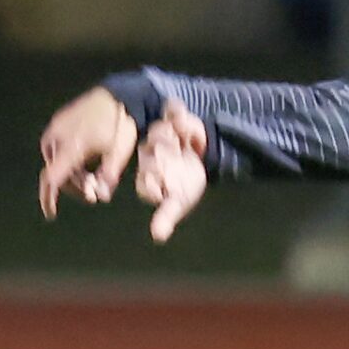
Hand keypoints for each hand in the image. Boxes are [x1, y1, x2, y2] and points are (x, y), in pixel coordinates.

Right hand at [37, 87, 139, 218]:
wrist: (119, 95)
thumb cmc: (121, 124)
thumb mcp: (119, 154)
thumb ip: (108, 177)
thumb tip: (101, 196)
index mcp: (72, 146)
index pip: (52, 178)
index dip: (49, 198)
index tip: (51, 213)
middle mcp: (58, 136)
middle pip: (57, 173)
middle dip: (74, 187)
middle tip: (94, 193)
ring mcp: (56, 128)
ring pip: (57, 162)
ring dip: (72, 174)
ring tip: (93, 176)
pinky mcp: (58, 123)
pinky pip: (58, 149)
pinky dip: (69, 160)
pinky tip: (86, 161)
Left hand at [134, 101, 211, 242]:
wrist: (201, 159)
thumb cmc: (185, 183)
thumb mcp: (178, 201)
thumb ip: (168, 215)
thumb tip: (158, 236)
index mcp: (147, 173)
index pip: (147, 177)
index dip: (153, 179)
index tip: (163, 181)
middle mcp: (149, 152)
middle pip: (152, 151)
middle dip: (162, 152)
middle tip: (173, 154)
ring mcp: (161, 134)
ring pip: (160, 131)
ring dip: (171, 134)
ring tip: (181, 138)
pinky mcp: (173, 118)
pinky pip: (174, 112)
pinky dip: (181, 116)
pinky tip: (187, 126)